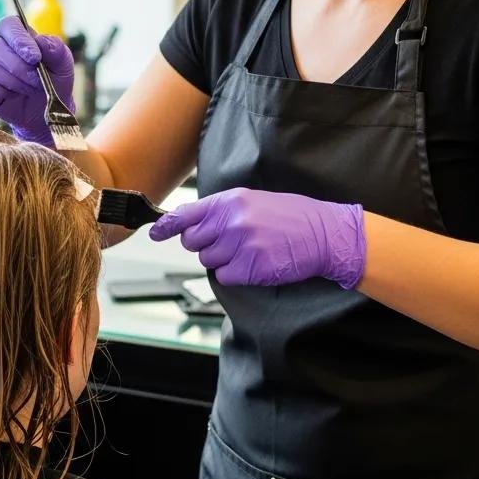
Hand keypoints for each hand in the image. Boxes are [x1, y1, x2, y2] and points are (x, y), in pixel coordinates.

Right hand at [0, 16, 74, 147]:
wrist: (46, 110)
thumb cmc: (53, 82)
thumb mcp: (63, 65)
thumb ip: (56, 49)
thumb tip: (41, 41)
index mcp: (16, 34)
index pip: (9, 26)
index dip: (19, 40)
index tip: (34, 58)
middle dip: (21, 68)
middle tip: (38, 81)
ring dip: (15, 82)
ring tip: (30, 89)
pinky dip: (1, 93)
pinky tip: (13, 95)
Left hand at [149, 187, 365, 288]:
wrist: (323, 233)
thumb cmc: (288, 216)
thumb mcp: (251, 201)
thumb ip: (219, 211)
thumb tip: (186, 223)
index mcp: (230, 201)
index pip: (186, 214)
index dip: (167, 227)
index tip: (155, 234)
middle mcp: (232, 221)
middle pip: (192, 242)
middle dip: (205, 244)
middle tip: (228, 241)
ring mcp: (241, 245)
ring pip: (208, 260)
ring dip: (222, 259)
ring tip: (248, 249)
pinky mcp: (251, 267)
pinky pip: (225, 276)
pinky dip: (235, 274)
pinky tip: (254, 262)